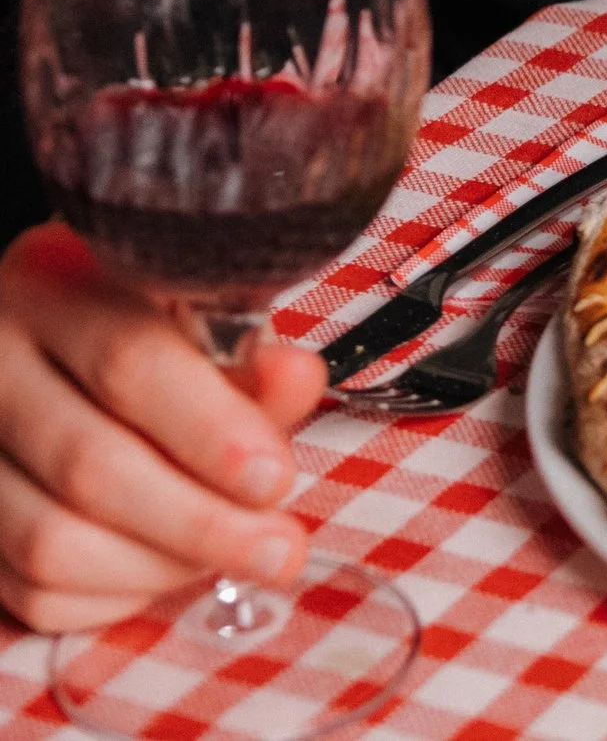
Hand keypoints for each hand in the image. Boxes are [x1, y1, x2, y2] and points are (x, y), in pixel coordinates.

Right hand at [0, 225, 324, 633]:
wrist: (50, 345)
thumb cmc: (139, 318)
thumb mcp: (191, 306)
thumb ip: (246, 354)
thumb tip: (297, 380)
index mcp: (55, 286)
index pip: (127, 360)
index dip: (209, 429)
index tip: (276, 476)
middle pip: (89, 466)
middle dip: (200, 521)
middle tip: (278, 547)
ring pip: (52, 544)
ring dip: (161, 566)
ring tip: (233, 554)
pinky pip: (33, 592)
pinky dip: (115, 594)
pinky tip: (167, 566)